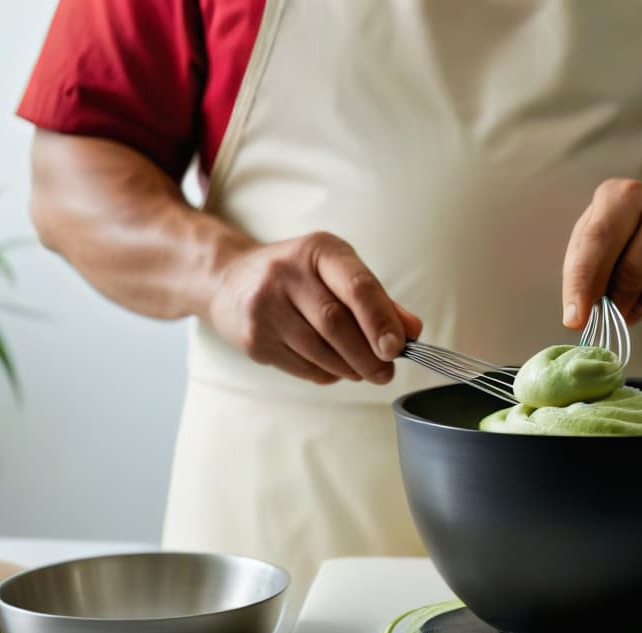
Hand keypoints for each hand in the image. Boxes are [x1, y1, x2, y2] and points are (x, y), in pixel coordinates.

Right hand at [207, 231, 421, 384]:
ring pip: (319, 351)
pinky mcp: (254, 339)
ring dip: (350, 369)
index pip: (356, 285)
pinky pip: (302, 367)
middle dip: (368, 355)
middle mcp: (287, 272)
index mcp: (318, 250)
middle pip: (336, 323)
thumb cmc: (298, 277)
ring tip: (363, 371)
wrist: (229, 281)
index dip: (380, 320)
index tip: (397, 348)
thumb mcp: (337, 272)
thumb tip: (413, 331)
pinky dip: (327, 374)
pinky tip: (333, 368)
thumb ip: (378, 300)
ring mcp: (265, 306)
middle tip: (385, 372)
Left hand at [562, 179, 641, 327]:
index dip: (581, 283)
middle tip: (591, 319)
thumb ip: (580, 267)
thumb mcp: (597, 234)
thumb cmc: (630, 232)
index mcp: (619, 194)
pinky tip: (639, 296)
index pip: (596, 241)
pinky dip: (641, 306)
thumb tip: (575, 314)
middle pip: (624, 269)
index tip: (573, 317)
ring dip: (622, 306)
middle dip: (604, 300)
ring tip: (616, 303)